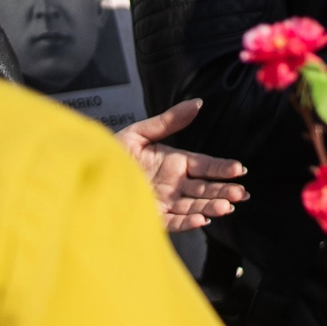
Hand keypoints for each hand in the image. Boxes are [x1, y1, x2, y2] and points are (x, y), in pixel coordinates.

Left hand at [115, 99, 246, 232]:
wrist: (84, 173)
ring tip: (227, 206)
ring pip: (194, 205)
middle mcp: (173, 184)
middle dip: (224, 191)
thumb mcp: (139, 133)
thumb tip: (198, 103)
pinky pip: (173, 222)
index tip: (238, 169)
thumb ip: (169, 121)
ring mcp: (164, 202)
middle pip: (204, 188)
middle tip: (241, 193)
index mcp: (174, 163)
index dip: (222, 168)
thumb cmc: (111, 152)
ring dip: (211, 206)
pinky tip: (202, 219)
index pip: (205, 166)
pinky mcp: (152, 218)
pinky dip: (188, 222)